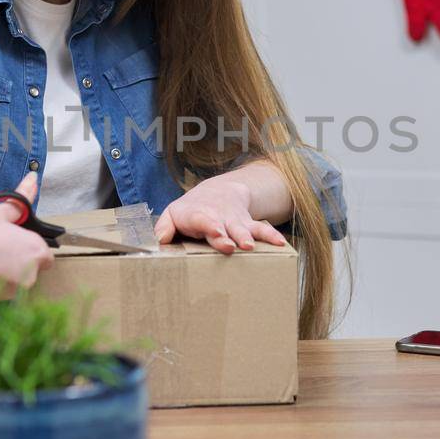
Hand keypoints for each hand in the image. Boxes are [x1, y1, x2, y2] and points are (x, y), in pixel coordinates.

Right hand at [0, 171, 53, 300]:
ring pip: (11, 284)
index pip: (45, 257)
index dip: (29, 248)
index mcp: (34, 253)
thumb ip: (21, 201)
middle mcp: (26, 278)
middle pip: (29, 272)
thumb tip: (33, 180)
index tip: (14, 241)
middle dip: (16, 261)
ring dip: (2, 274)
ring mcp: (5, 294)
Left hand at [154, 176, 288, 254]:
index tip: (216, 234)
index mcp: (197, 215)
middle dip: (227, 236)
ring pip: (243, 228)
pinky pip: (262, 229)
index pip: (202, 219)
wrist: (218, 192)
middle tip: (231, 245)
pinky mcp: (248, 225)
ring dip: (247, 236)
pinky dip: (272, 236)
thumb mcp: (174, 214)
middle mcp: (218, 217)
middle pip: (224, 226)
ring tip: (250, 246)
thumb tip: (159, 242)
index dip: (210, 226)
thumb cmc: (191, 210)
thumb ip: (164, 227)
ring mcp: (235, 221)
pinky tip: (281, 244)